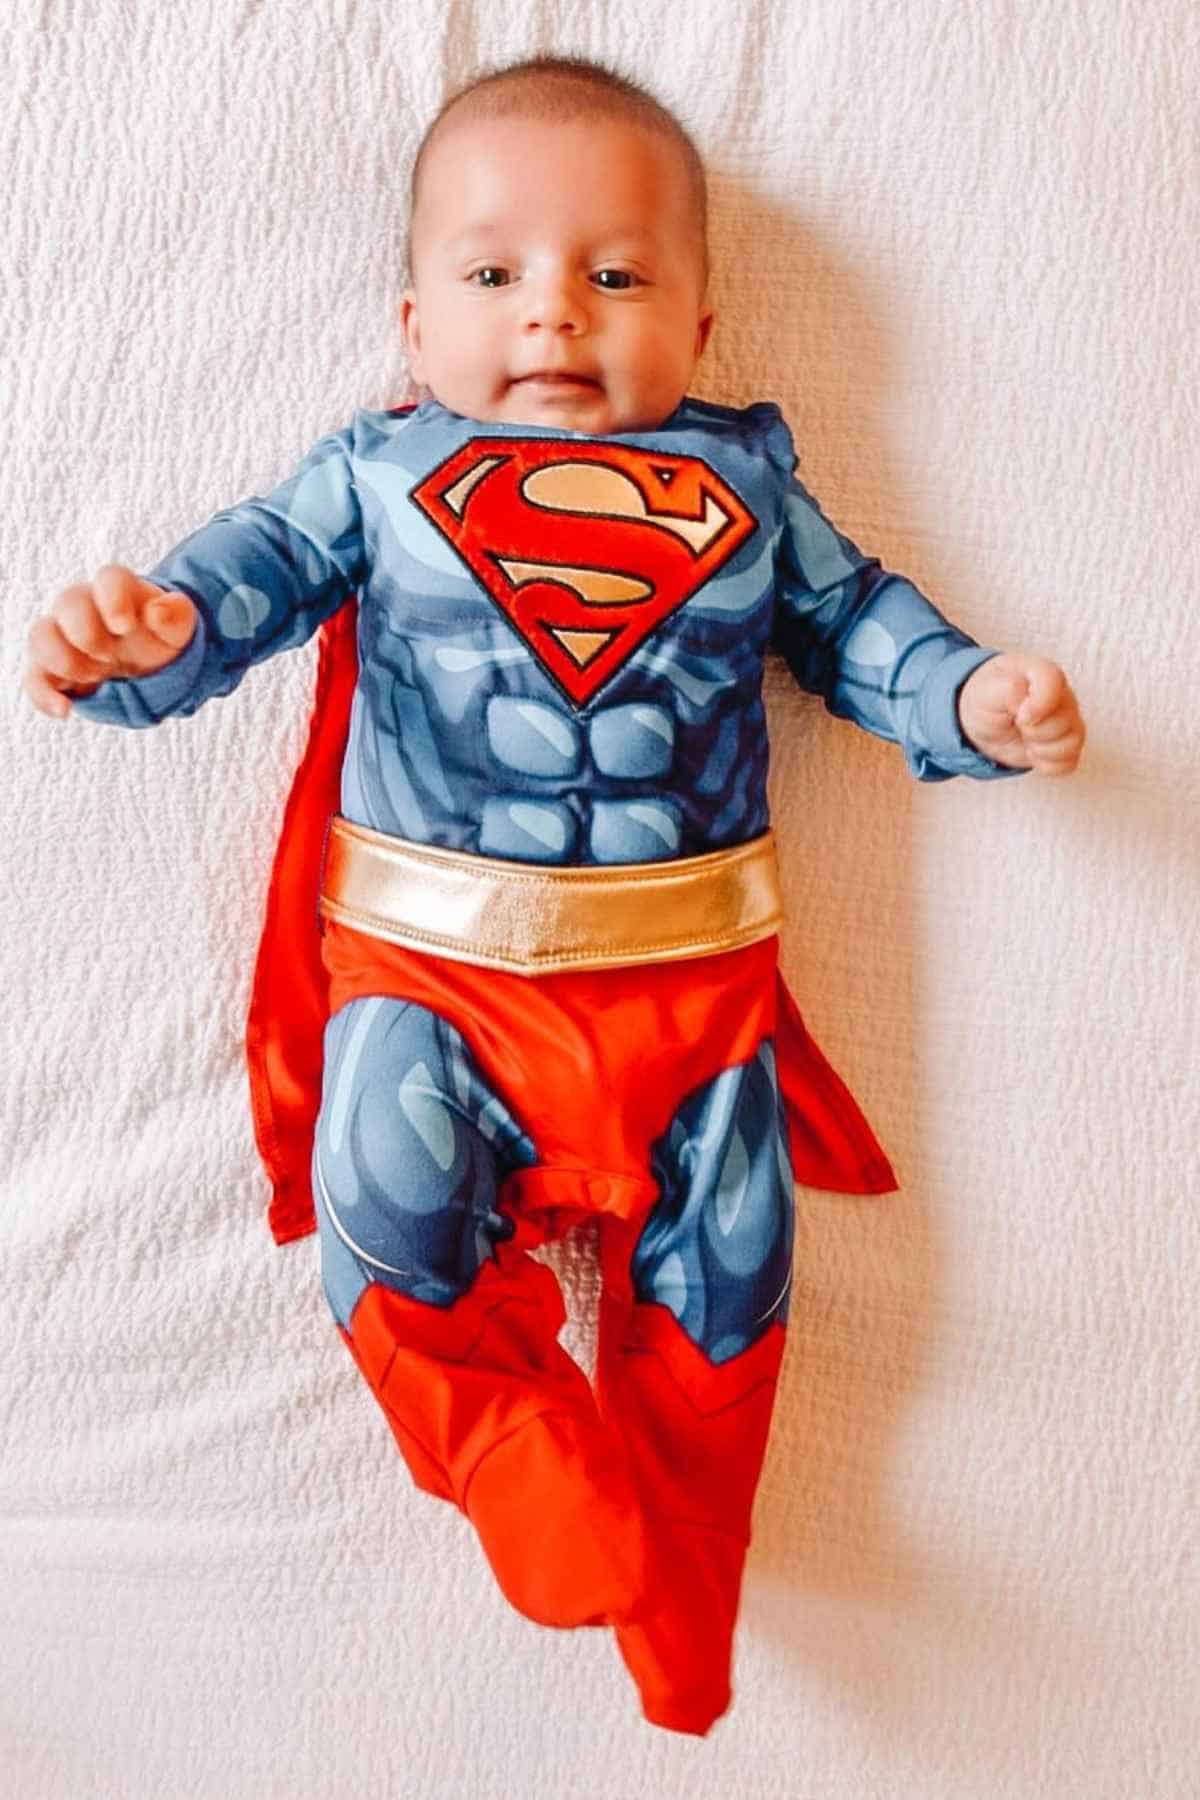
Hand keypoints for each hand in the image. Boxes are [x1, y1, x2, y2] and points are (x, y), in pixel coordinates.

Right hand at [25, 564, 196, 719]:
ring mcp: (63, 635)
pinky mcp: (51, 667)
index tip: (125, 627)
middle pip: (68, 602)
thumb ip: (176, 616)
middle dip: (88, 634)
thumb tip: (158, 611)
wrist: (146, 664)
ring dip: (64, 660)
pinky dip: (44, 695)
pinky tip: (64, 710)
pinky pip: (34, 677)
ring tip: (94, 676)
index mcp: (119, 592)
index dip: (113, 599)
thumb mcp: (178, 629)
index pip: (109, 578)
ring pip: (41, 635)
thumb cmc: (159, 638)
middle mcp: (84, 606)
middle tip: (110, 658)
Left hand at [957, 653, 1085, 775]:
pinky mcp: (1066, 745)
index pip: (1055, 681)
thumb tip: (1028, 703)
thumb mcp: (987, 689)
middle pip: (1063, 721)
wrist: (982, 720)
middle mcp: (1063, 696)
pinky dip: (1046, 765)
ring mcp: (1068, 721)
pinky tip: (1033, 753)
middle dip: (1033, 731)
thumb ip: (1010, 689)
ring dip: (1040, 749)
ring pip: (1071, 743)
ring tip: (1025, 738)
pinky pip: (1068, 763)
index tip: (1020, 716)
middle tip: (1016, 724)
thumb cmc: (988, 698)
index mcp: (1044, 674)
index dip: (1038, 705)